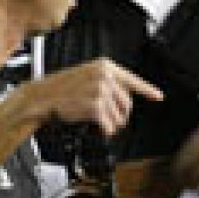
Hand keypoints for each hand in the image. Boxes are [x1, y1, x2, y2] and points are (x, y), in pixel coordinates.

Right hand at [43, 58, 162, 137]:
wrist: (39, 98)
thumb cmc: (59, 90)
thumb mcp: (84, 77)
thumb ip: (105, 83)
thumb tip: (123, 98)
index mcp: (104, 66)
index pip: (131, 80)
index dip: (147, 90)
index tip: (158, 96)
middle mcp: (105, 75)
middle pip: (127, 103)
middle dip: (120, 116)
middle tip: (108, 121)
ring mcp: (101, 89)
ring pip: (119, 116)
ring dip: (111, 125)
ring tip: (98, 124)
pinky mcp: (96, 105)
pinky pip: (109, 125)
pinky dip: (105, 131)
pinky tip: (97, 129)